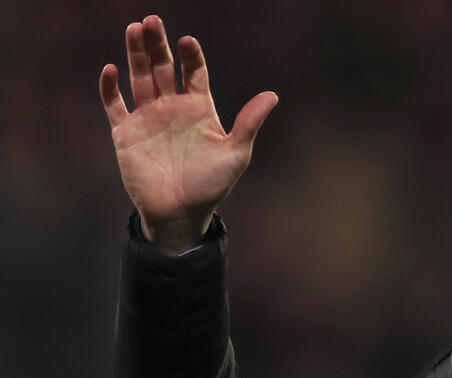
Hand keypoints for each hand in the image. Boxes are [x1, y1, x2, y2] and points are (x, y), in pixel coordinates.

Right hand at [100, 15, 277, 253]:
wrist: (181, 213)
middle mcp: (173, 108)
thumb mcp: (236, 154)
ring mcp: (148, 118)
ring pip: (140, 78)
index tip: (188, 42)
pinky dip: (111, 88)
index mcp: (200, 109)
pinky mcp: (126, 132)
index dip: (191, 56)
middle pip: (164, 68)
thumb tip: (273, 96)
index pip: (195, 72)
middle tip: (152, 21)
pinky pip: (115, 105)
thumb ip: (249, 123)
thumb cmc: (211, 186)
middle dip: (158, 45)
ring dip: (136, 55)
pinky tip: (111, 70)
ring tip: (134, 30)